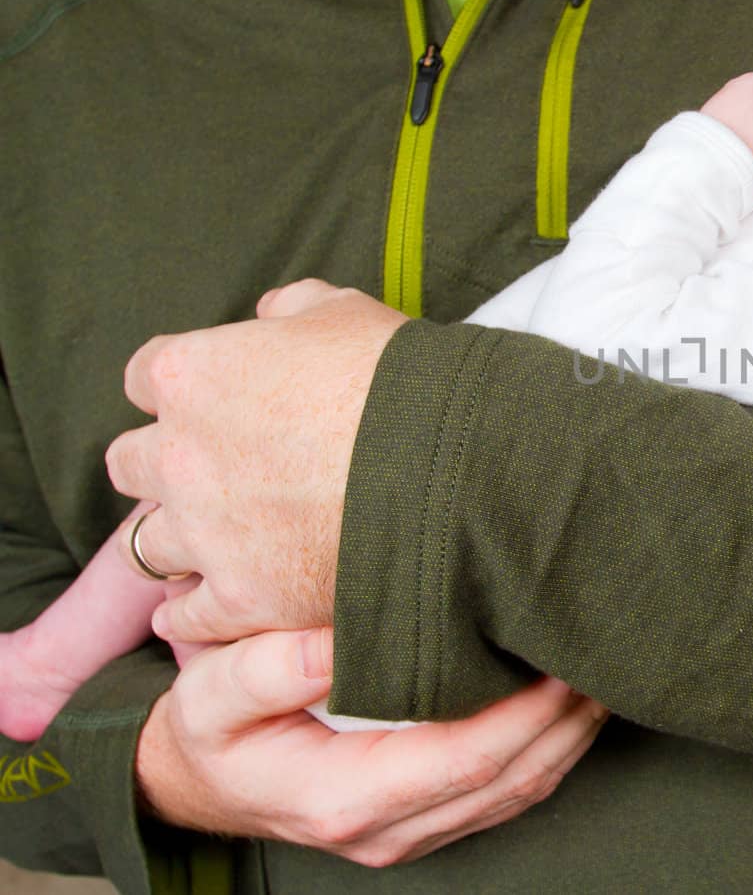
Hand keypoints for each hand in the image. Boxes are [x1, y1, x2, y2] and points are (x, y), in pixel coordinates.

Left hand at [106, 279, 407, 641]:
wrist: (450, 464)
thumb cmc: (399, 379)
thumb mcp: (346, 313)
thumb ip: (293, 307)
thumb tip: (270, 313)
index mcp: (194, 375)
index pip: (143, 376)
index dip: (181, 388)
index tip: (212, 401)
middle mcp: (181, 455)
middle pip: (128, 462)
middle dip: (162, 463)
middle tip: (210, 471)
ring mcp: (206, 532)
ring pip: (146, 543)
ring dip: (179, 538)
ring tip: (212, 542)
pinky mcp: (243, 595)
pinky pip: (190, 618)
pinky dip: (193, 616)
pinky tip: (199, 611)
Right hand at [137, 628, 608, 865]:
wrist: (203, 784)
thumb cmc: (213, 734)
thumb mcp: (209, 698)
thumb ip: (265, 670)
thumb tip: (334, 642)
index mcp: (344, 798)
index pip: (461, 761)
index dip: (523, 715)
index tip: (559, 662)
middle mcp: (389, 827)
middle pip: (508, 779)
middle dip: (565, 719)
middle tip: (601, 651)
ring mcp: (413, 831)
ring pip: (519, 791)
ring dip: (569, 734)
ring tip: (602, 667)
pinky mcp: (428, 819)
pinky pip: (508, 791)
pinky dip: (550, 747)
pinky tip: (570, 701)